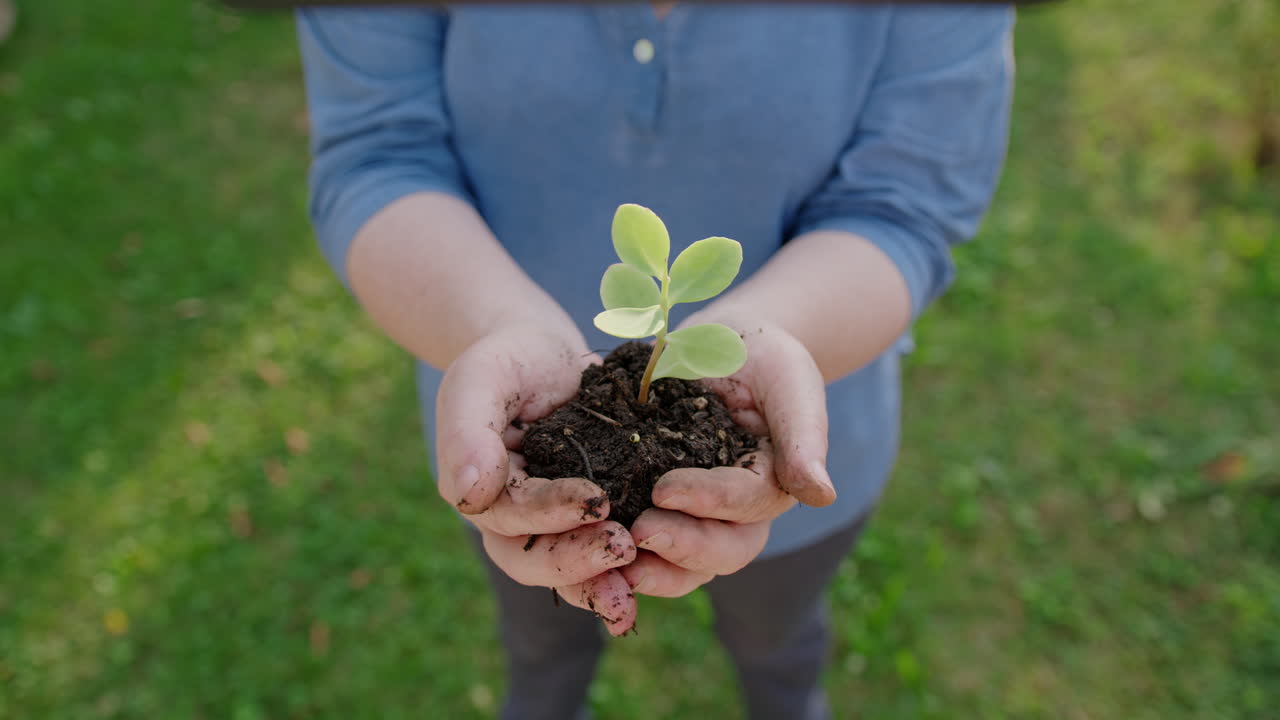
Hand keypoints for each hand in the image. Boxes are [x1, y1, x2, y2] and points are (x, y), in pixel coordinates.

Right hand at [436, 322, 638, 634]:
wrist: (547, 356)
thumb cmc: (509, 361)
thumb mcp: (482, 378)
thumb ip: (467, 431)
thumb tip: (468, 495)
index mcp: (484, 493)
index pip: (512, 516)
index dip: (551, 513)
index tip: (596, 499)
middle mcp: (515, 523)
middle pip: (534, 561)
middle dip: (578, 561)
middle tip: (624, 547)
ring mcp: (556, 527)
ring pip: (570, 573)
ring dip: (604, 582)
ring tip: (640, 578)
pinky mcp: (596, 520)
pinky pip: (606, 557)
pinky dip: (632, 570)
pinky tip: (667, 571)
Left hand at [620, 320, 834, 597]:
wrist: (716, 346)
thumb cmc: (761, 357)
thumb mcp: (788, 381)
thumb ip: (804, 435)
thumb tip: (822, 496)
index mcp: (772, 486)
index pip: (746, 505)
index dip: (708, 501)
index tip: (664, 489)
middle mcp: (737, 514)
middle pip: (721, 552)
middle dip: (680, 548)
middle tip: (636, 533)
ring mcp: (696, 518)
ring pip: (684, 565)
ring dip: (650, 570)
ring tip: (612, 567)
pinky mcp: (655, 509)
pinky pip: (643, 545)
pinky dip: (618, 555)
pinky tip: (586, 549)